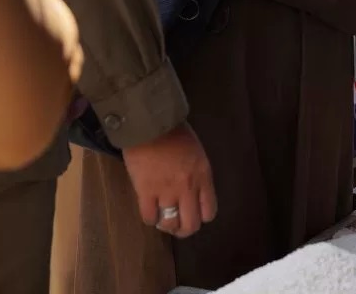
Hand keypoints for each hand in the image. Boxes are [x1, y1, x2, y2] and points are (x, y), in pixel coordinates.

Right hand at [122, 122, 215, 237]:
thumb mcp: (197, 154)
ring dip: (166, 225)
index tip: (193, 213)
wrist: (150, 125)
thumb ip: (198, 175)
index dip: (201, 217)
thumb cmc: (175, 134)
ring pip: (170, 224)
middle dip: (184, 229)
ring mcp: (166, 191)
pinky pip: (149, 217)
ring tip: (162, 219)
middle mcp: (188, 188)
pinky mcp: (146, 191)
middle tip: (177, 225)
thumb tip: (193, 193)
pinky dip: (150, 218)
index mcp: (203, 176)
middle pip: (191, 224)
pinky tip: (150, 212)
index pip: (209, 211)